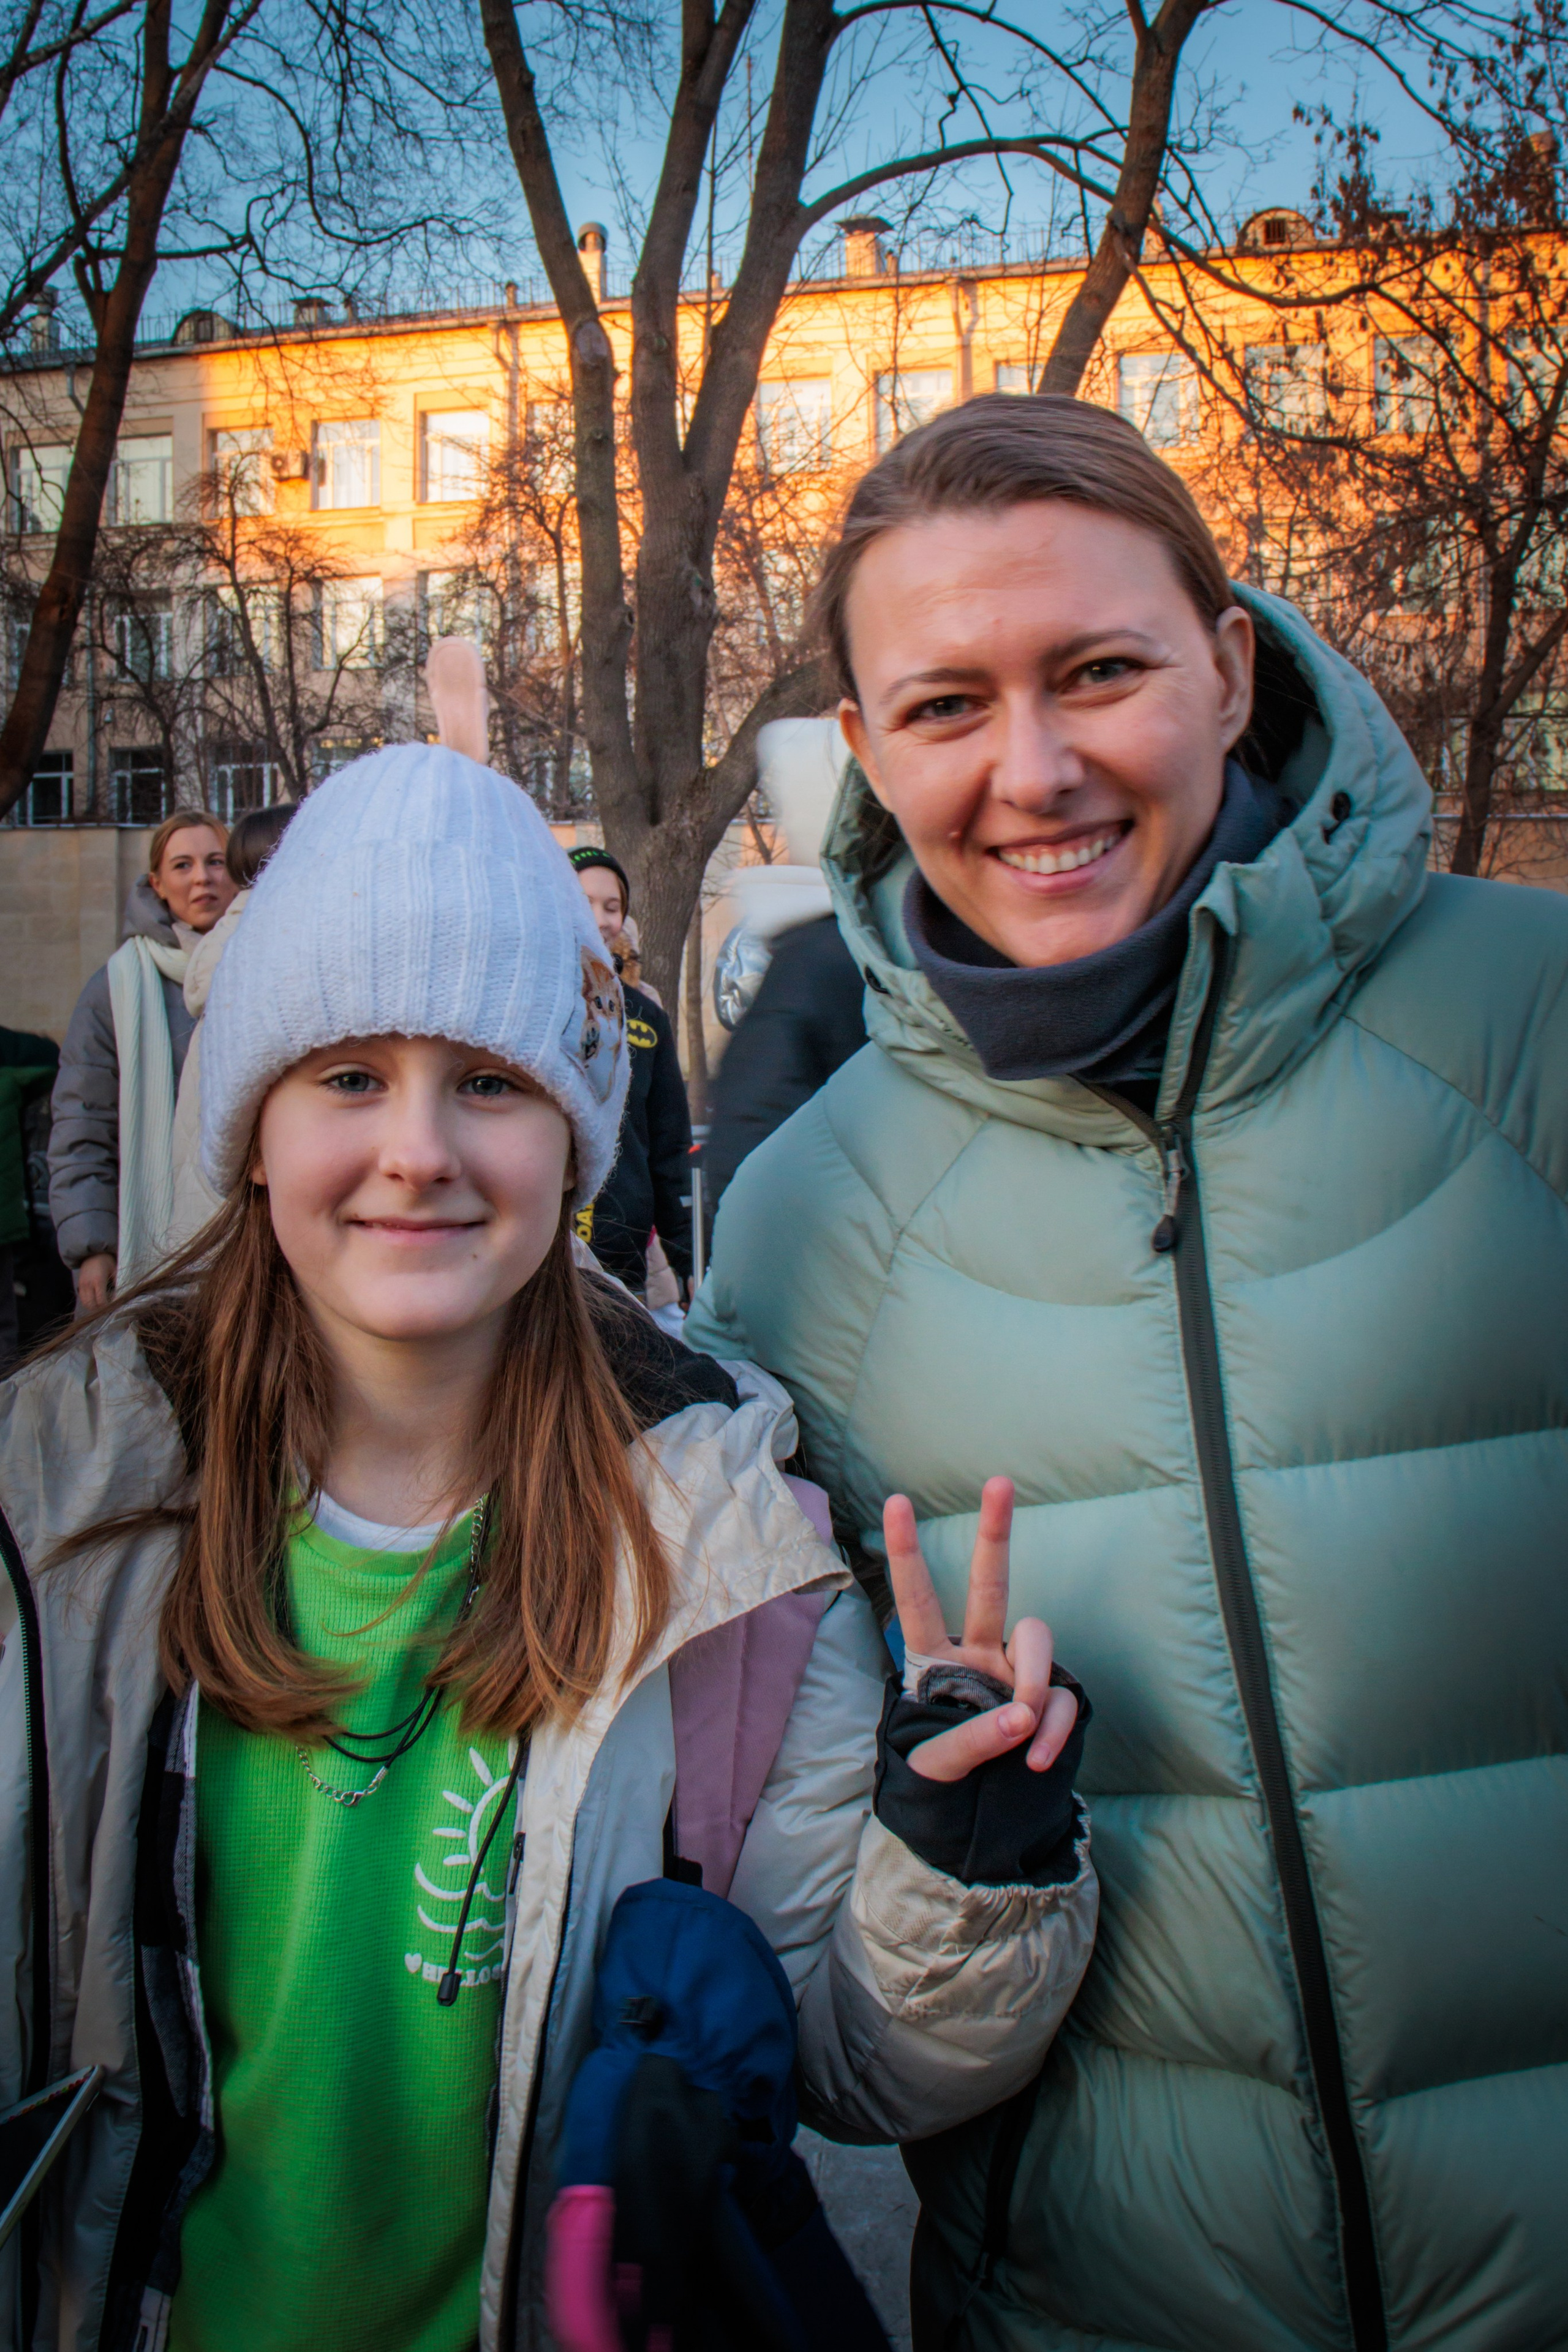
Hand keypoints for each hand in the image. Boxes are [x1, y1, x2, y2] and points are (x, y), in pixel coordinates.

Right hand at [75, 1253, 113, 1315]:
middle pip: (92, 1304)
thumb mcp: (115, 1269)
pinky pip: (82, 1299)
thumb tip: (122, 1295)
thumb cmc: (106, 1261)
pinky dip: (88, 1303)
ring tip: (102, 1307)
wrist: (92, 1254)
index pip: (101, 1300)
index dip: (107, 1306)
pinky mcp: (79, 1285)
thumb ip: (118, 1282)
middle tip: (108, 1308)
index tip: (114, 1307)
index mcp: (98, 1280)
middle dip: (100, 1309)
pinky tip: (96, 1303)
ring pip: (85, 1303)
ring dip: (94, 1308)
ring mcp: (82, 1285)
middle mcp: (88, 1284)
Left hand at [884, 1476, 1078, 1784]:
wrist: (983, 1817)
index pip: (916, 1600)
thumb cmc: (943, 1778)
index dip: (907, 1553)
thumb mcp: (934, 1764)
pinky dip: (1055, 1730)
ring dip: (1034, 1679)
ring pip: (1037, 1637)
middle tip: (998, 1480)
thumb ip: (970, 1741)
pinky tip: (1038, 1763)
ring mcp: (1019, 1671)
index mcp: (933, 1659)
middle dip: (994, 1532)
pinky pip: (1064, 1698)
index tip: (896, 1501)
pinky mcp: (1054, 1698)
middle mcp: (978, 1652)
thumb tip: (1021, 1718)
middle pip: (989, 1583)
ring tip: (1021, 1734)